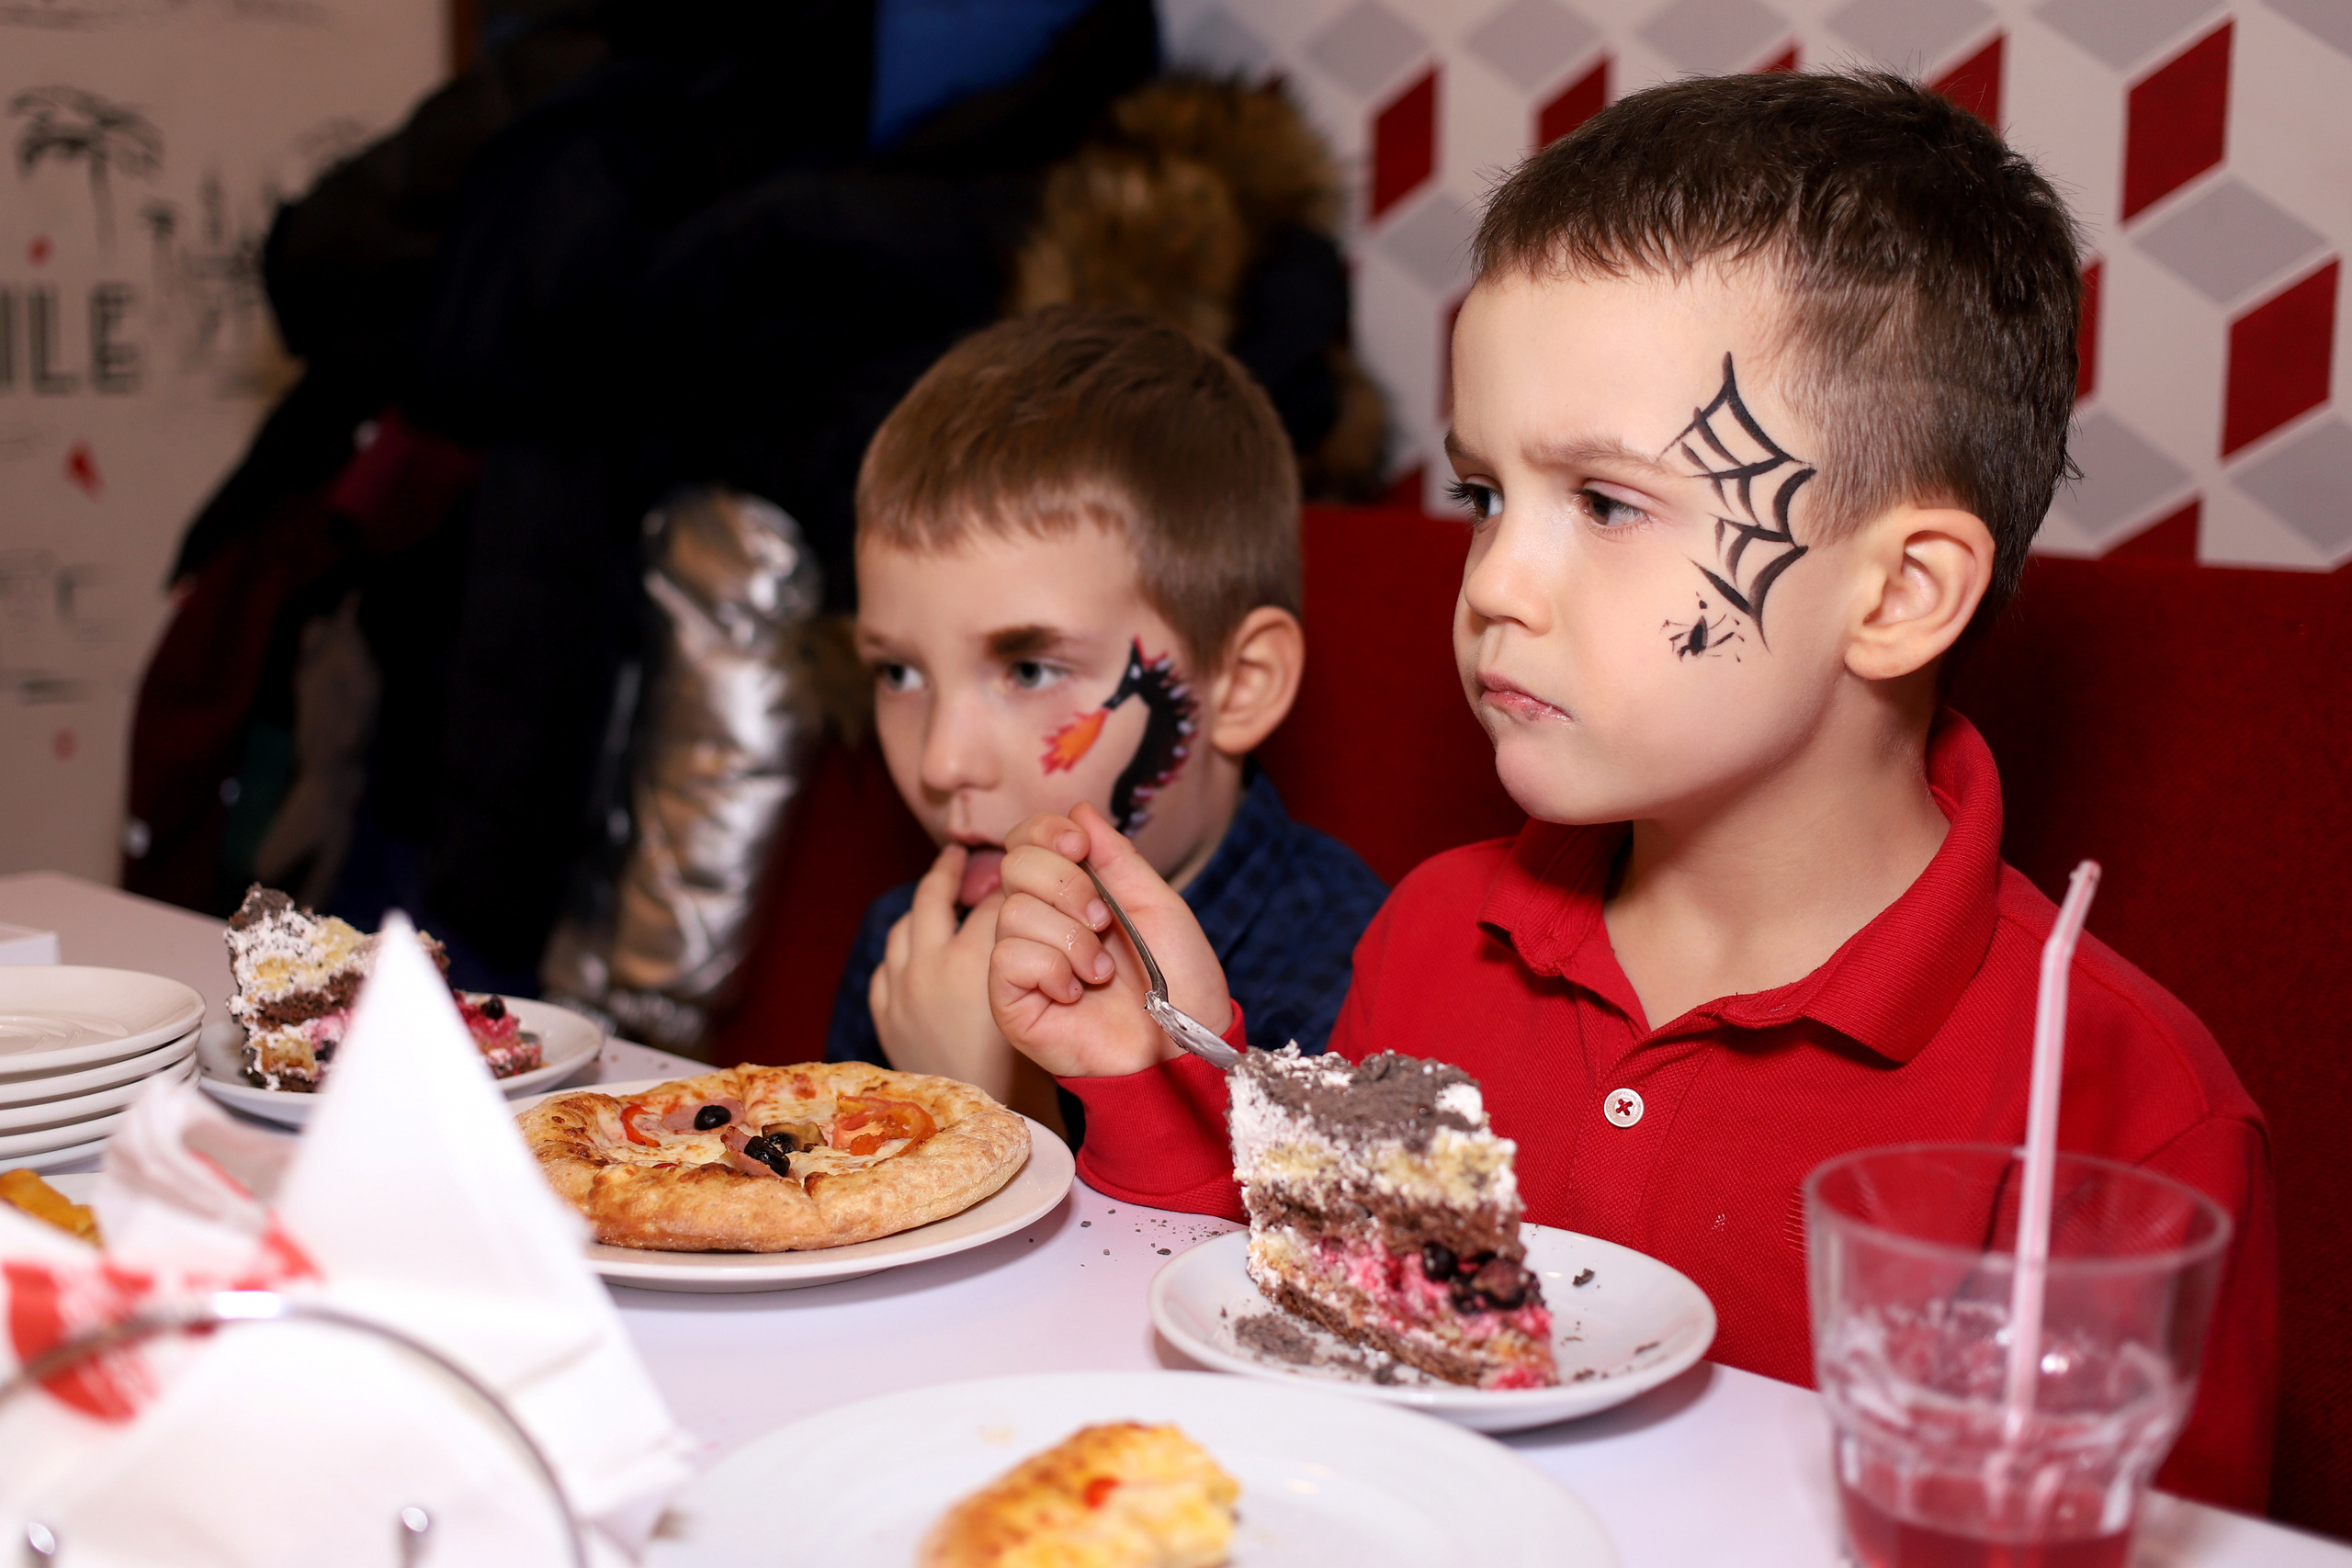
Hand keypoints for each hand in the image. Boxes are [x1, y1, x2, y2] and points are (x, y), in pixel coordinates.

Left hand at [870, 844, 1020, 1099]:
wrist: (978, 1121)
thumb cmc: (1021, 1069)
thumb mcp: (1041, 1004)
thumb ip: (1035, 954)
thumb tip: (1036, 913)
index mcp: (973, 961)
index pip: (992, 898)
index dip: (1007, 879)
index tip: (1013, 869)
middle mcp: (929, 966)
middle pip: (933, 895)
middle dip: (949, 870)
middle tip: (959, 855)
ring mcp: (900, 989)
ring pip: (904, 926)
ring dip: (921, 906)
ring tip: (936, 892)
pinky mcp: (885, 1013)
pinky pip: (887, 965)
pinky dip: (903, 949)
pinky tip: (917, 948)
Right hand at [988, 801, 1232, 1077]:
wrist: (1183, 1048)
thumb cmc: (1180, 982)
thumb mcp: (1157, 904)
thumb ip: (1116, 857)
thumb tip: (1079, 809)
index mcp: (1073, 892)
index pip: (1027, 840)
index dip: (1043, 831)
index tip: (1077, 845)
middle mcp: (1041, 921)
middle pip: (1013, 865)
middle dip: (1065, 884)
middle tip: (1102, 921)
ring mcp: (1023, 961)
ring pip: (1012, 912)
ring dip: (1069, 938)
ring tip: (1100, 972)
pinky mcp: (1010, 1001)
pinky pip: (1007, 957)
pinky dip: (1050, 968)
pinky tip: (1075, 993)